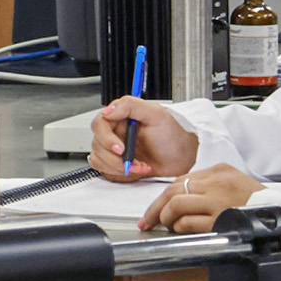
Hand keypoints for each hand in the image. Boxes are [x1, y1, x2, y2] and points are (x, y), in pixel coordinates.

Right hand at [85, 96, 203, 181]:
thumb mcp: (156, 114)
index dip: (106, 138)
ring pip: (99, 160)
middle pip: (97, 145)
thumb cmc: (174, 134)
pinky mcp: (117, 165)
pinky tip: (138, 169)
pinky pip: (106, 171)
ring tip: (140, 165)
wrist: (184, 156)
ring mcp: (114, 150)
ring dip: (119, 167)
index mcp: (120, 117)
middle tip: (133, 160)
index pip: (99, 124)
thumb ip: (130, 106)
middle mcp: (115, 132)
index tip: (120, 148)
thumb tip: (108, 110)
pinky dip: (121, 174)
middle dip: (115, 158)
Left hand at [139, 161, 260, 237]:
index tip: (154, 209)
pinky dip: (180, 227)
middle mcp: (216, 183)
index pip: (181, 180)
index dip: (163, 196)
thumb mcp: (233, 181)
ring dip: (166, 217)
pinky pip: (189, 222)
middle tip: (148, 221)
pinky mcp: (219, 220)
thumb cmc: (255, 201)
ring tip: (167, 226)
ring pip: (177, 204)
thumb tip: (180, 198)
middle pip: (174, 190)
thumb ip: (210, 185)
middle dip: (156, 207)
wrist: (279, 213)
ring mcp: (218, 201)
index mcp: (219, 171)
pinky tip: (181, 230)